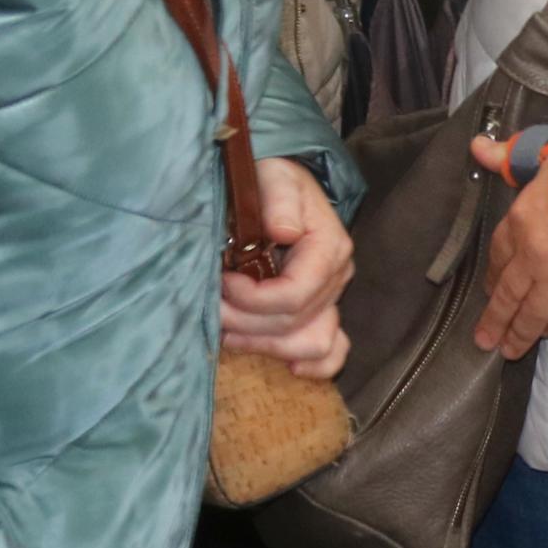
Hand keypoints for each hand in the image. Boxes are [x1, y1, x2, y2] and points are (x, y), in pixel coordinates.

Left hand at [221, 158, 352, 379]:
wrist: (278, 187)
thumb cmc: (273, 181)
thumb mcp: (274, 178)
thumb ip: (279, 200)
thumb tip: (283, 231)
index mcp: (328, 249)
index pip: (294, 295)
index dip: (253, 299)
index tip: (223, 282)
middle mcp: (336, 278)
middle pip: (293, 324)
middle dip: (245, 321)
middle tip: (211, 305)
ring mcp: (330, 299)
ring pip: (312, 344)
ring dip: (265, 344)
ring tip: (229, 331)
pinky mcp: (321, 312)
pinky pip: (333, 350)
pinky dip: (316, 367)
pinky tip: (291, 370)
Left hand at [467, 130, 547, 359]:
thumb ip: (511, 156)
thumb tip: (477, 147)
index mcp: (522, 220)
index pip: (498, 252)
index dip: (492, 274)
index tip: (488, 288)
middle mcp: (534, 256)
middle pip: (507, 294)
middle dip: (495, 319)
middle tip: (484, 341)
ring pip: (532, 313)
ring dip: (520, 333)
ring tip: (510, 350)